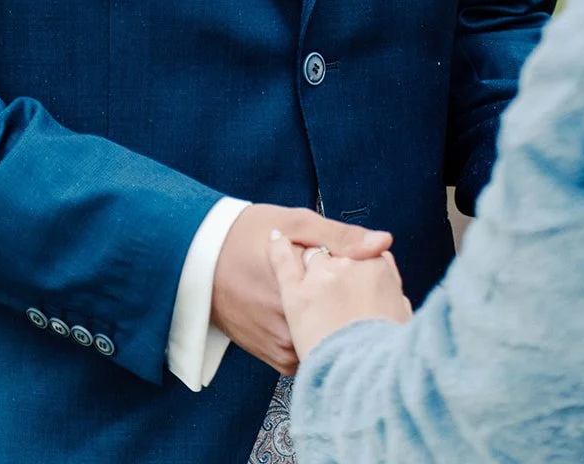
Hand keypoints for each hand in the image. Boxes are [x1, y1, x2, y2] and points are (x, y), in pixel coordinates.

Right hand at [212, 205, 392, 373]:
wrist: (199, 262)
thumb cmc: (248, 234)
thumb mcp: (297, 223)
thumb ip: (341, 236)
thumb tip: (384, 242)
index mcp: (302, 293)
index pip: (354, 294)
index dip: (361, 279)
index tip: (357, 265)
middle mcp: (292, 328)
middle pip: (343, 320)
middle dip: (348, 301)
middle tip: (339, 279)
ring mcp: (285, 347)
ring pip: (329, 337)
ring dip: (334, 319)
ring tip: (324, 294)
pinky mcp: (278, 359)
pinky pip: (313, 351)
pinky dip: (319, 333)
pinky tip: (313, 312)